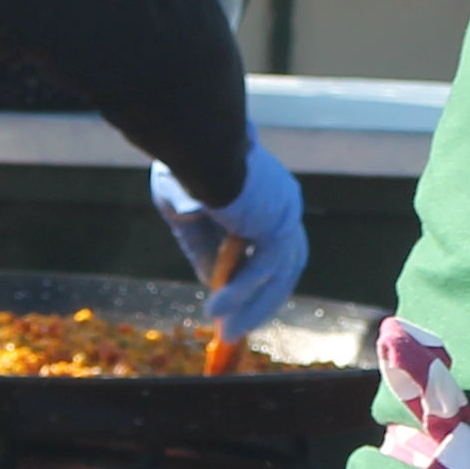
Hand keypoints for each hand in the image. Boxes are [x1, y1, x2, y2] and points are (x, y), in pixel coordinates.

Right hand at [150, 130, 308, 336]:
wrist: (193, 137)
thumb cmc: (184, 161)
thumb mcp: (188, 212)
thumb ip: (204, 246)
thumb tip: (213, 282)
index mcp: (266, 195)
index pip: (269, 248)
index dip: (254, 281)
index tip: (232, 307)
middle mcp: (282, 204)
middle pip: (281, 266)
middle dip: (258, 301)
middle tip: (235, 329)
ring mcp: (284, 213)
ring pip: (274, 273)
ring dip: (250, 304)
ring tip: (225, 331)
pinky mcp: (278, 223)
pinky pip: (262, 268)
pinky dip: (240, 290)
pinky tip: (216, 309)